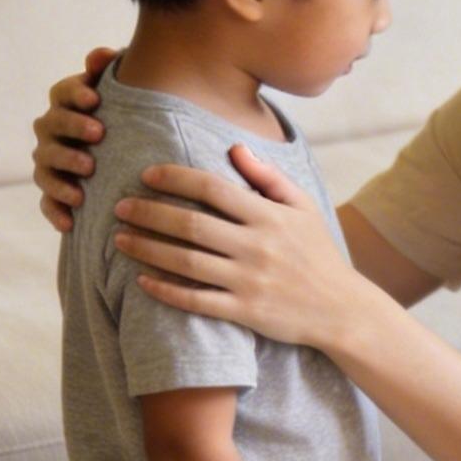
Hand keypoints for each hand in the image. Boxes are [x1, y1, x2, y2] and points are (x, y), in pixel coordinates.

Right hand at [33, 46, 118, 229]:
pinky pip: (47, 203)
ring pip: (46, 163)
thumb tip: (101, 55)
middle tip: (99, 134)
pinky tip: (71, 221)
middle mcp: (52, 131)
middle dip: (73, 127)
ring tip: (89, 172)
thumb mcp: (125, 96)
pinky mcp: (53, 194)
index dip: (75, 94)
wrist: (125, 162)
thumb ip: (112, 72)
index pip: (61, 93)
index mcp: (67, 104)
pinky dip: (56, 211)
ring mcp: (49, 163)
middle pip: (52, 125)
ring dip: (65, 166)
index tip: (96, 99)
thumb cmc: (126, 120)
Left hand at [115, 146, 365, 348]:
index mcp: (268, 216)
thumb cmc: (318, 254)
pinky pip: (196, 301)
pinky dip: (166, 291)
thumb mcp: (302, 208)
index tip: (147, 174)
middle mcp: (256, 246)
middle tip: (119, 206)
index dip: (175, 178)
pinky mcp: (245, 312)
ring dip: (148, 249)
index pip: (212, 188)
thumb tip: (234, 147)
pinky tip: (142, 281)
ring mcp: (249, 281)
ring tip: (120, 239)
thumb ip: (268, 177)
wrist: (342, 310)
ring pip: (186, 262)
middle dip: (149, 212)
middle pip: (190, 224)